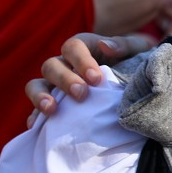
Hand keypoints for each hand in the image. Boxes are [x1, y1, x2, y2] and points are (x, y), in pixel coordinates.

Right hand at [25, 33, 151, 123]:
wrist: (136, 83)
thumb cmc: (134, 62)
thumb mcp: (136, 50)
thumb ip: (124, 45)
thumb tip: (105, 46)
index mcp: (83, 47)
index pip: (73, 47)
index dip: (81, 61)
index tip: (96, 78)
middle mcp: (65, 64)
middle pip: (52, 66)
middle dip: (64, 80)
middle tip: (81, 94)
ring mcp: (56, 85)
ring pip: (36, 85)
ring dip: (40, 96)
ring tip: (51, 109)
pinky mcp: (55, 104)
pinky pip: (36, 110)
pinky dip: (35, 117)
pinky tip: (37, 126)